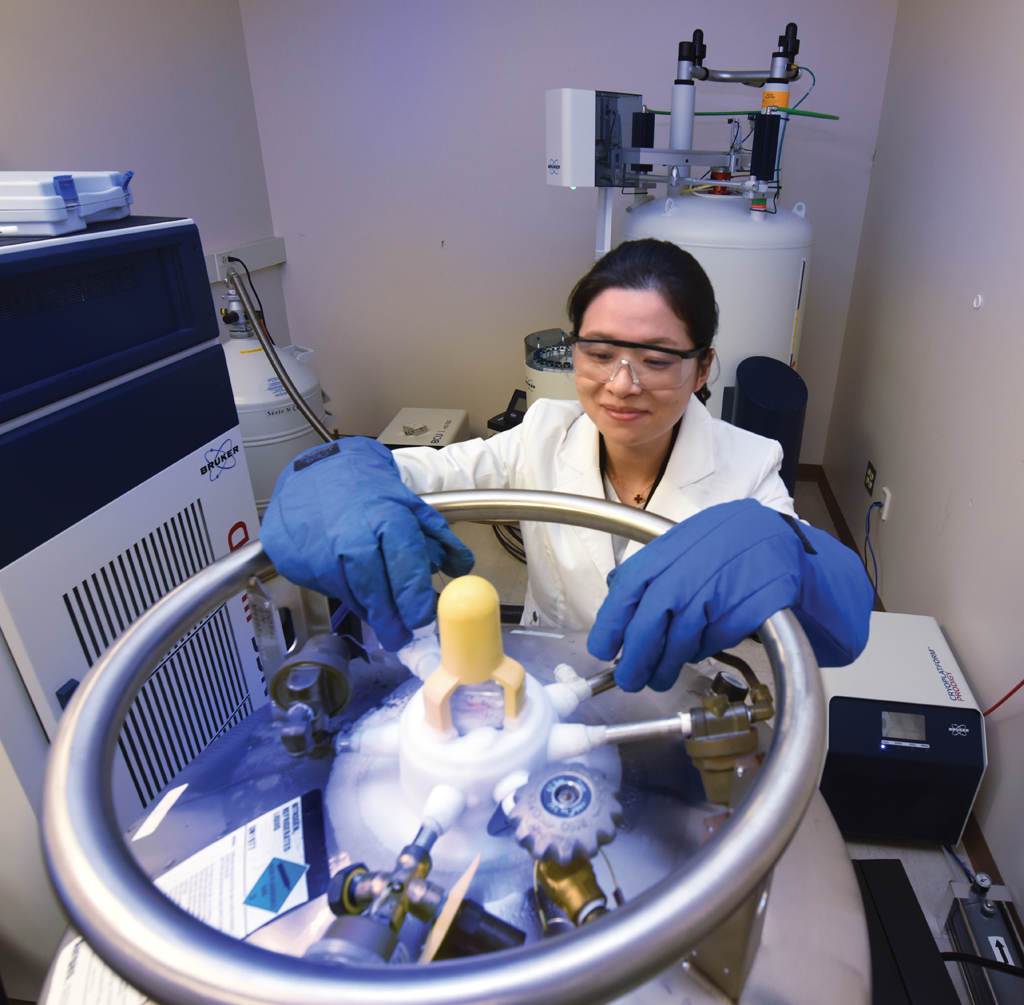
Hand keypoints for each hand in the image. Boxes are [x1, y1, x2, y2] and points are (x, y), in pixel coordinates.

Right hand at [261, 438, 473, 649]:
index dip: (414, 597)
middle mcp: (351, 533)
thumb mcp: (409, 504)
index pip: (405, 565)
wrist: (317, 469)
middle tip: (401, 636)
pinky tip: (353, 585)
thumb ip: (438, 538)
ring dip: (368, 609)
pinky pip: (325, 588)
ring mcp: (318, 547)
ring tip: (382, 614)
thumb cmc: (366, 490)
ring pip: (349, 594)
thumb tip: (460, 567)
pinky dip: (343, 594)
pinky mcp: (295, 559)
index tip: (423, 618)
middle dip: (390, 617)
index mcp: (386, 516)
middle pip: (374, 588)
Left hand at [587, 499, 872, 691]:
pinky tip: (694, 651)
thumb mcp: (680, 543)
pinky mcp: (741, 613)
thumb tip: (614, 592)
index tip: (604, 650)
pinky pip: (710, 643)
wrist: (775, 541)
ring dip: (665, 667)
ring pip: (679, 644)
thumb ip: (648, 568)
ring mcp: (715, 595)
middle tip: (629, 679)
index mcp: (665, 555)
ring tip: (659, 677)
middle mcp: (686, 574)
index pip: (625, 596)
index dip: (610, 628)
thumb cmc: (723, 544)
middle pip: (648, 628)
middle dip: (635, 661)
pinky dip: (698, 652)